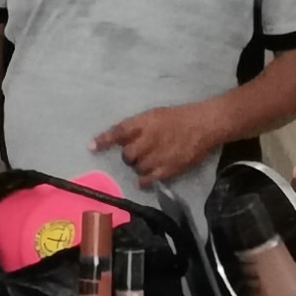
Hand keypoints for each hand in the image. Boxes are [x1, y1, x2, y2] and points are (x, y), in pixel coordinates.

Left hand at [95, 98, 235, 188]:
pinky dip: (143, 181)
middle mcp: (148, 139)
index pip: (118, 132)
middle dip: (129, 155)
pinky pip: (148, 179)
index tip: (92, 147)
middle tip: (136, 153)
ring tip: (148, 161)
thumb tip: (120, 138)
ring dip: (138, 166)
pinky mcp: (168, 169)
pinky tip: (143, 180)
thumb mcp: (155, 115)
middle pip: (127, 154)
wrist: (204, 126)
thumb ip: (137, 126)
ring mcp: (157, 156)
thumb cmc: (179, 118)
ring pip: (137, 167)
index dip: (104, 140)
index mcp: (144, 123)